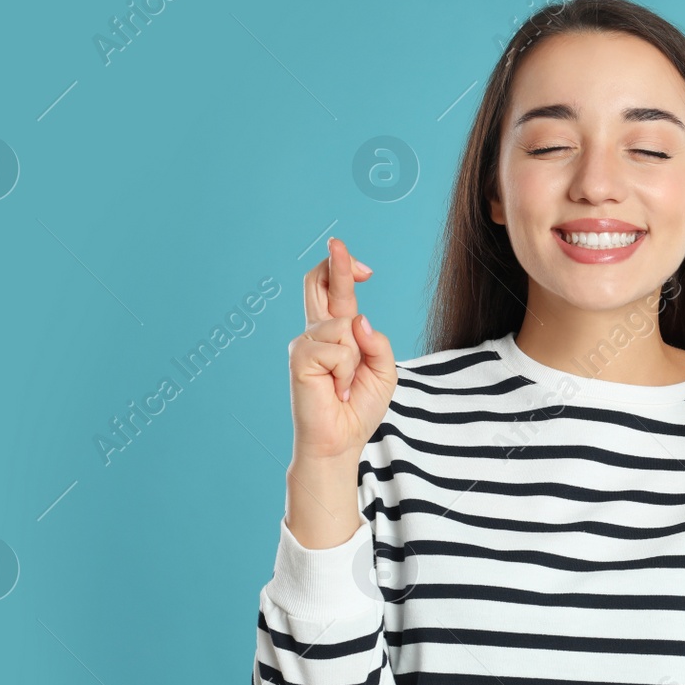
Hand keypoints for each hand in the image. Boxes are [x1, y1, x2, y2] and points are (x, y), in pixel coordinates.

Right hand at [288, 237, 397, 462]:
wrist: (341, 441)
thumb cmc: (358, 407)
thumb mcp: (383, 371)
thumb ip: (377, 342)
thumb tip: (358, 319)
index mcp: (336, 332)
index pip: (335, 291)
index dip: (344, 270)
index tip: (362, 266)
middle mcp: (317, 332)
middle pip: (319, 284)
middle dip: (335, 263)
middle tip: (338, 243)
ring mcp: (305, 342)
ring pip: (345, 325)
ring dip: (355, 360)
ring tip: (345, 385)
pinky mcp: (300, 357)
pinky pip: (339, 349)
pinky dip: (346, 372)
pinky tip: (337, 389)